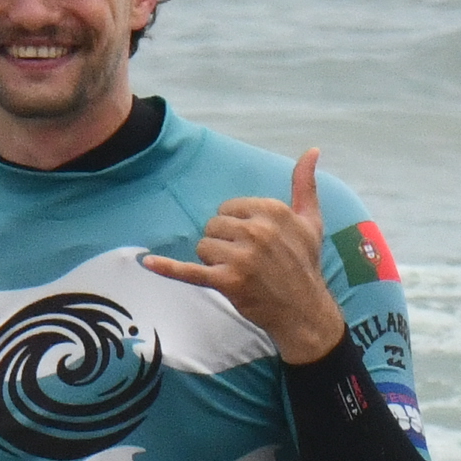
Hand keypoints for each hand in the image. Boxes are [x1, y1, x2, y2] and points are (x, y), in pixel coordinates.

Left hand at [145, 148, 351, 366]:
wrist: (304, 311)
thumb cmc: (305, 264)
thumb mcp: (311, 221)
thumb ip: (305, 184)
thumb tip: (312, 150)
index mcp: (272, 210)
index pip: (229, 208)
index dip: (237, 226)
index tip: (256, 242)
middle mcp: (257, 230)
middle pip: (213, 226)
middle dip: (224, 243)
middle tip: (248, 261)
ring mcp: (241, 257)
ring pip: (203, 247)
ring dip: (214, 261)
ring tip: (240, 273)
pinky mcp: (228, 281)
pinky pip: (190, 271)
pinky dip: (168, 268)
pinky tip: (148, 263)